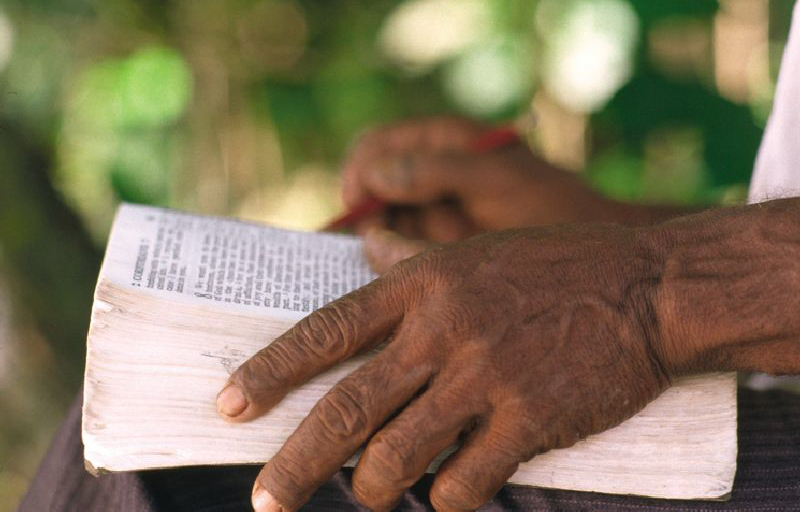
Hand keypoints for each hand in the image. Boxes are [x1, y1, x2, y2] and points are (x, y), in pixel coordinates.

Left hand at [216, 224, 675, 510]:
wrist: (646, 286)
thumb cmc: (556, 265)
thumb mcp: (474, 249)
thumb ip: (410, 257)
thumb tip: (363, 248)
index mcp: (422, 285)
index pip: (326, 331)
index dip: (270, 371)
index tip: (228, 406)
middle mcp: (443, 330)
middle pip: (347, 408)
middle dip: (296, 461)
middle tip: (264, 498)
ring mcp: (486, 376)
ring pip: (398, 455)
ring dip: (373, 488)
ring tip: (368, 494)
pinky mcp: (531, 419)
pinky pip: (466, 483)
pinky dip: (446, 501)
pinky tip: (446, 497)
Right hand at [341, 116, 621, 241]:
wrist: (590, 246)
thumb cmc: (549, 204)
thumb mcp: (495, 181)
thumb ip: (435, 172)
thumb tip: (374, 175)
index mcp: (441, 141)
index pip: (375, 145)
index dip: (358, 173)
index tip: (358, 207)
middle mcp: (429, 172)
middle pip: (371, 186)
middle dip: (369, 214)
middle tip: (380, 242)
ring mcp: (434, 209)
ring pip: (383, 222)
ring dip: (385, 241)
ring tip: (409, 258)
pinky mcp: (439, 244)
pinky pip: (401, 248)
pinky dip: (398, 258)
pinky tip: (415, 270)